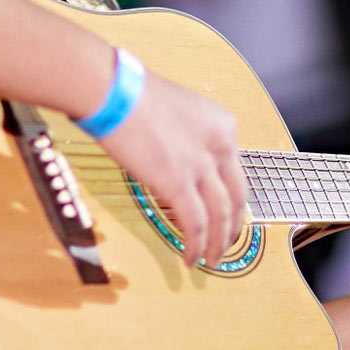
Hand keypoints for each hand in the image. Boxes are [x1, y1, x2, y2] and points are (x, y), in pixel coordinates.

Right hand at [96, 72, 247, 269]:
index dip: (232, 198)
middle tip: (227, 243)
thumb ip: (186, 137)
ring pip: (221, 216)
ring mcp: (201, 165)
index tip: (227, 212)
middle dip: (232, 227)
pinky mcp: (178, 183)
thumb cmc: (130, 93)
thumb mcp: (176, 110)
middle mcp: (220, 145)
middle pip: (236, 197)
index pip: (235, 170)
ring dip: (218, 244)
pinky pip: (195, 224)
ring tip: (212, 260)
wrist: (112, 89)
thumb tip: (177, 161)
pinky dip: (196, 245)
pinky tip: (191, 258)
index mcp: (222, 124)